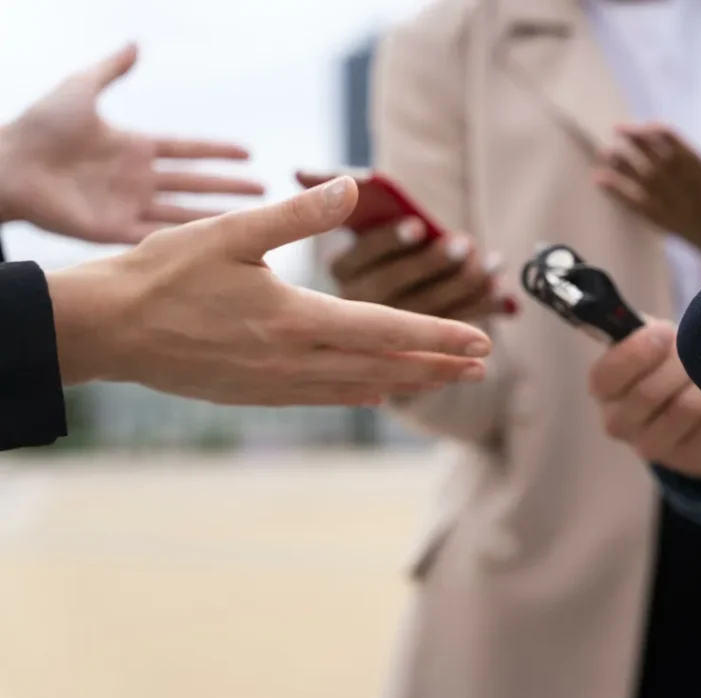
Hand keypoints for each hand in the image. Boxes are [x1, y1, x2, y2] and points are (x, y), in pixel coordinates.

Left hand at [0, 43, 263, 242]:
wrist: (6, 167)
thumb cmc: (38, 127)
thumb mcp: (79, 89)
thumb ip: (111, 70)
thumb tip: (136, 44)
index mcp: (134, 148)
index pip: (187, 150)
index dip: (217, 151)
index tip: (249, 153)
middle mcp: (137, 179)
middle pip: (196, 183)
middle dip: (231, 187)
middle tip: (267, 190)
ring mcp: (128, 206)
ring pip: (185, 212)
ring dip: (218, 215)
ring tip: (251, 217)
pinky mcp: (115, 231)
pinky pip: (157, 236)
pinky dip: (184, 239)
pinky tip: (212, 243)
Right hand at [46, 176, 491, 405]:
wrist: (108, 329)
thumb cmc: (165, 274)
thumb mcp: (232, 232)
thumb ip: (298, 213)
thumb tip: (352, 186)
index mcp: (296, 319)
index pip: (387, 329)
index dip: (439, 335)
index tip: (482, 341)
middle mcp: (294, 360)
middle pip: (384, 366)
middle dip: (437, 365)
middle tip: (482, 366)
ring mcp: (276, 384)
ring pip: (358, 387)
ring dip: (407, 382)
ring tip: (445, 381)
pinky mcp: (257, 394)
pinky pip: (323, 397)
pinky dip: (360, 394)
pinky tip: (378, 394)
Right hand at [588, 321, 700, 476]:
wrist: (692, 411)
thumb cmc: (663, 364)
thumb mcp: (648, 340)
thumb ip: (647, 332)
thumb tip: (662, 331)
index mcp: (603, 389)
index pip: (607, 376)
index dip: (638, 351)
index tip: (666, 332)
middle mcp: (618, 423)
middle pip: (650, 393)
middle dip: (681, 362)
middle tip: (697, 347)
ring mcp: (652, 446)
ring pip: (688, 407)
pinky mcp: (689, 457)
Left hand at [593, 118, 700, 267]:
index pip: (687, 158)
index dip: (668, 142)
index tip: (650, 127)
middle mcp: (693, 198)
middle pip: (661, 169)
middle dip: (639, 150)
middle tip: (617, 130)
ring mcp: (679, 213)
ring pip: (647, 188)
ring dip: (624, 171)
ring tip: (604, 154)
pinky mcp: (669, 226)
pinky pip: (640, 209)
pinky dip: (620, 195)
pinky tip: (601, 182)